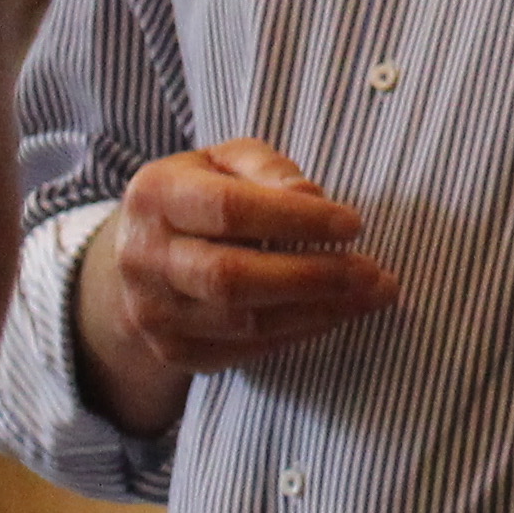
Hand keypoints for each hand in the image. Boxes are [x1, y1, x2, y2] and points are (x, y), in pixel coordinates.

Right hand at [78, 142, 399, 427]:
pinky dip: (299, 333)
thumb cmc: (200, 195)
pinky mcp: (174, 351)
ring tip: (372, 294)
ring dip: (319, 311)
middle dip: (312, 276)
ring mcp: (154, 313)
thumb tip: (312, 198)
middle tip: (371, 271)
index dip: (295, 220)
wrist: (141, 254)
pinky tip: (337, 313)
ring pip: (244, 323)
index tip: (353, 225)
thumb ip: (268, 169)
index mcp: (155, 196)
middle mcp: (144, 258)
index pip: (229, 211)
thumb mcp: (225, 160)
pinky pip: (246, 351)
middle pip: (232, 277)